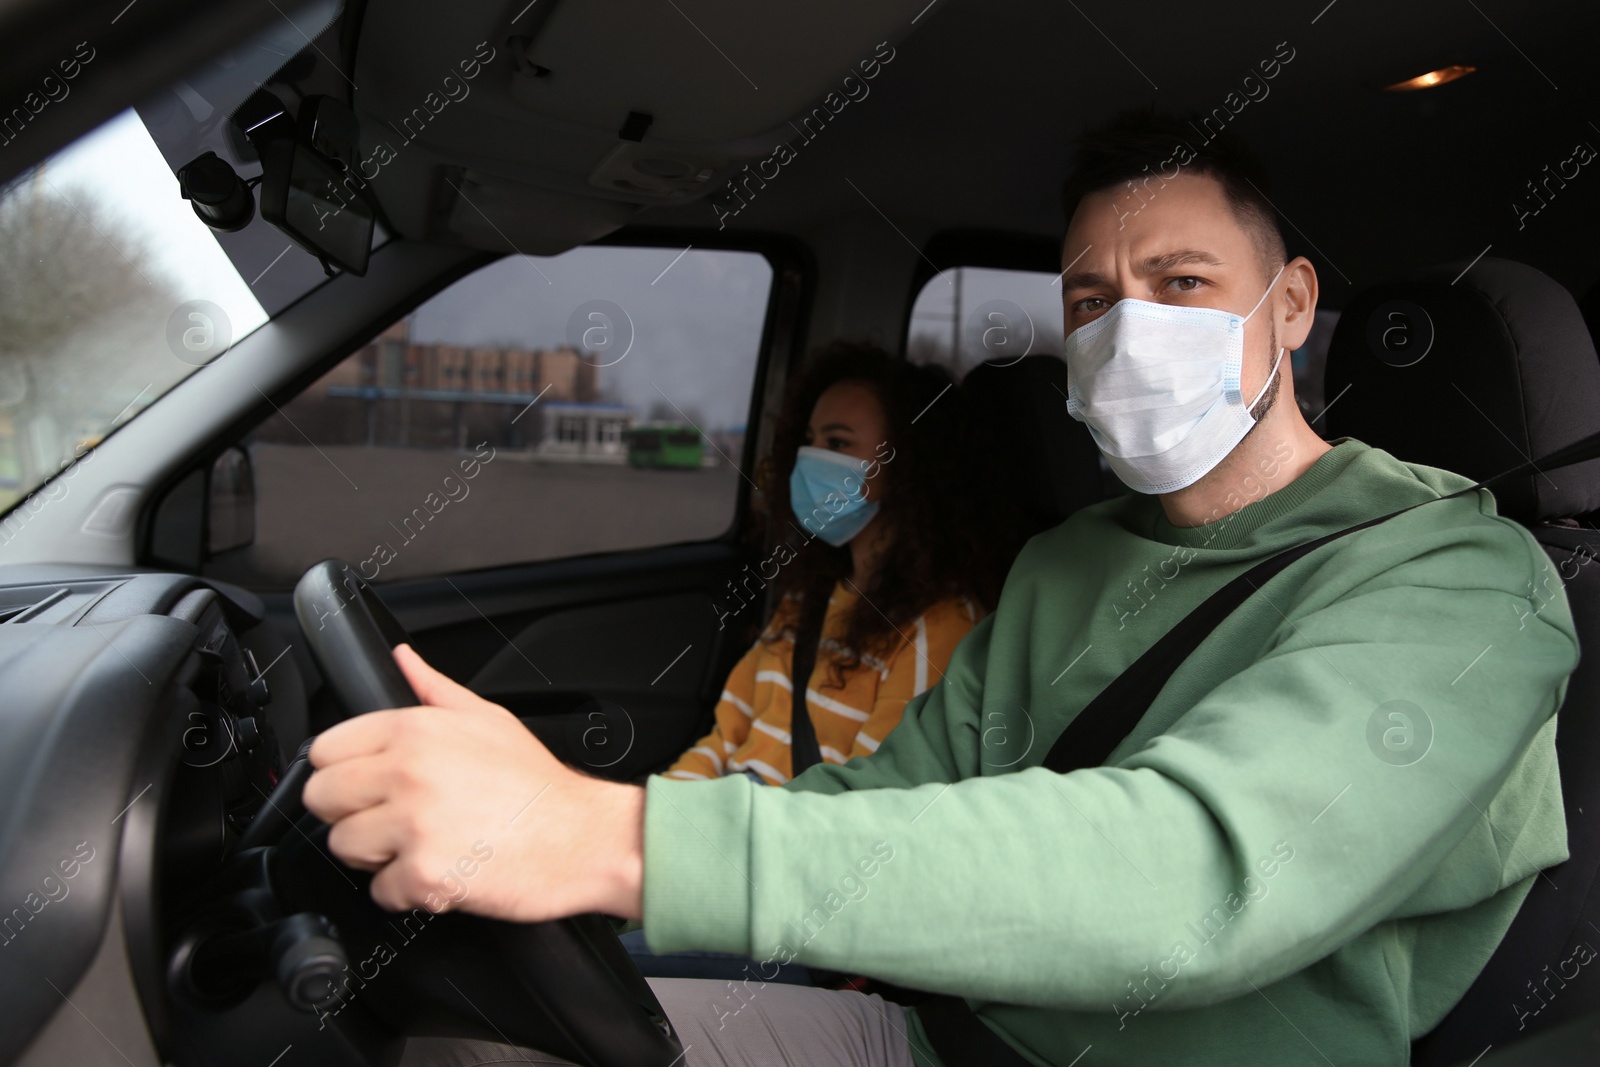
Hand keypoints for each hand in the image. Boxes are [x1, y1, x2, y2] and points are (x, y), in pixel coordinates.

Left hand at [302, 644, 643, 920]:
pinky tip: (439, 871)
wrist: (582, 837)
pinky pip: (380, 891)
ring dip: (374, 855)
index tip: (365, 784)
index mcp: (416, 731)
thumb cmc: (538, 785)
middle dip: (350, 812)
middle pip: (321, 798)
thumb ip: (433, 688)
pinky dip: (406, 891)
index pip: (324, 749)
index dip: (342, 769)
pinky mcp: (424, 876)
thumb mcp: (488, 719)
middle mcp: (408, 773)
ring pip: (343, 847)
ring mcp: (414, 826)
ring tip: (419, 845)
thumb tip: (402, 660)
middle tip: (389, 819)